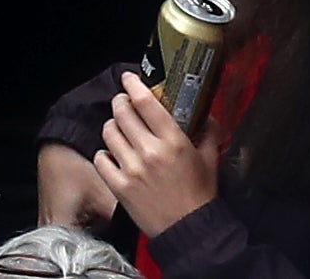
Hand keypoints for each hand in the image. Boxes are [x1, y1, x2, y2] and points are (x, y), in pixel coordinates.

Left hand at [93, 70, 216, 235]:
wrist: (191, 231)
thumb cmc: (201, 196)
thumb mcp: (210, 161)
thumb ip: (208, 133)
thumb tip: (208, 114)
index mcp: (173, 142)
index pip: (146, 102)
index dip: (134, 85)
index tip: (129, 78)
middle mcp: (149, 151)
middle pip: (122, 112)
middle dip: (121, 102)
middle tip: (124, 103)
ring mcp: (131, 168)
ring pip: (108, 132)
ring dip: (113, 126)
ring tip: (120, 130)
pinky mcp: (119, 186)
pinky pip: (100, 158)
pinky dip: (104, 154)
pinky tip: (114, 155)